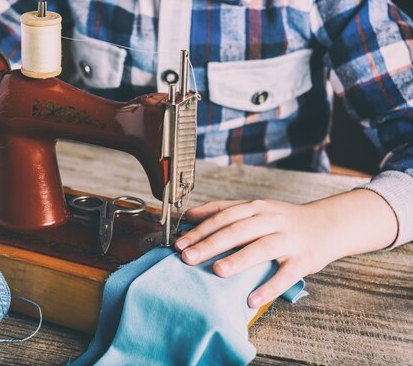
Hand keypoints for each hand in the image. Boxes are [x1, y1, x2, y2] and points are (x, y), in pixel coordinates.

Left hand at [174, 190, 396, 308]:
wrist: (328, 225)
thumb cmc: (283, 220)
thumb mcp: (256, 208)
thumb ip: (225, 210)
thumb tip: (190, 215)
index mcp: (256, 207)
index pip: (223, 215)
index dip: (200, 228)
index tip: (179, 242)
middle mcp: (271, 219)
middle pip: (237, 230)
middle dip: (210, 243)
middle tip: (187, 257)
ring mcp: (288, 239)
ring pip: (261, 248)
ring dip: (238, 260)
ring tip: (217, 271)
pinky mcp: (303, 260)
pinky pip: (284, 275)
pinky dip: (268, 288)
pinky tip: (251, 300)